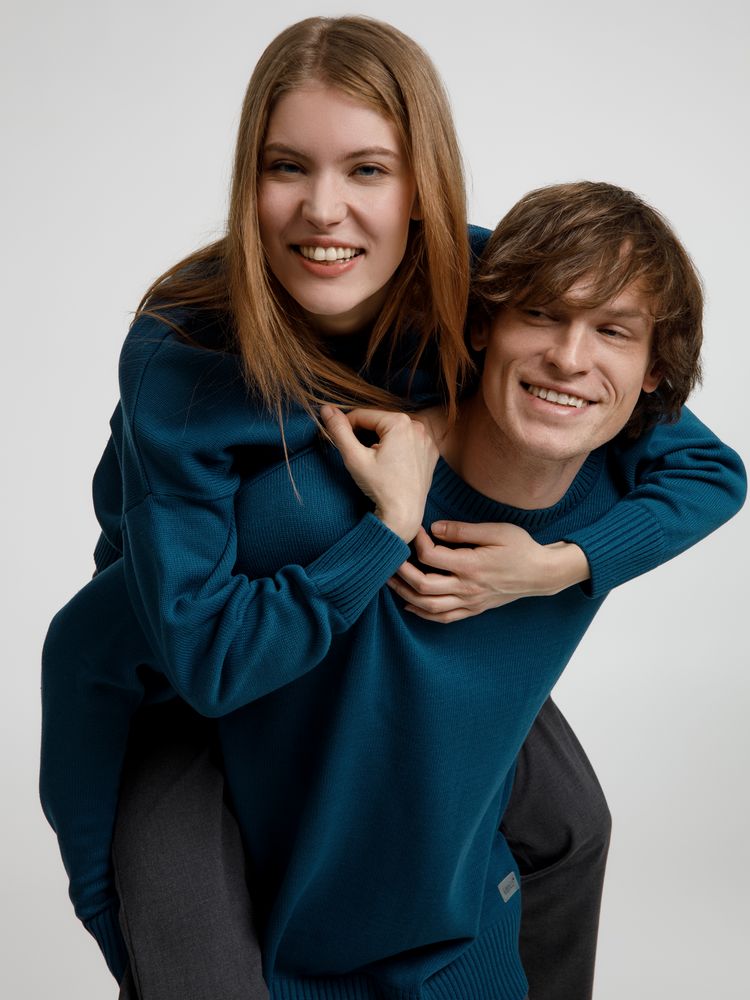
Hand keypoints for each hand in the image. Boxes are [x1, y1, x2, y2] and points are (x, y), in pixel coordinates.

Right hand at [321, 405, 437, 542]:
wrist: (404, 514)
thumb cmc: (380, 487)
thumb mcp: (355, 457)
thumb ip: (339, 431)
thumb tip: (326, 409)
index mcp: (399, 422)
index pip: (363, 415)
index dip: (347, 427)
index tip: (342, 443)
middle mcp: (418, 426)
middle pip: (380, 423)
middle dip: (366, 435)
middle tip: (360, 456)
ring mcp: (427, 439)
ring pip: (394, 432)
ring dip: (381, 441)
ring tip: (376, 462)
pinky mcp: (431, 452)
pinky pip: (408, 442)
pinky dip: (398, 448)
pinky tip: (392, 465)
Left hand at [387, 522, 590, 622]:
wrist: (541, 574)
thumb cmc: (521, 547)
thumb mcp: (496, 531)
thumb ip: (463, 530)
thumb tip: (435, 528)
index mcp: (471, 565)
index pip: (431, 556)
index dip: (417, 542)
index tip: (415, 530)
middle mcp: (467, 588)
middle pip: (423, 586)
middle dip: (401, 573)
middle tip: (390, 559)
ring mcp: (470, 602)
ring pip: (429, 606)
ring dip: (406, 594)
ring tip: (391, 582)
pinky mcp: (474, 609)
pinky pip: (443, 617)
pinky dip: (423, 613)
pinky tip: (410, 604)